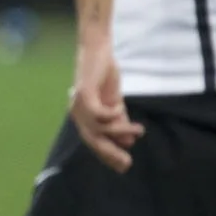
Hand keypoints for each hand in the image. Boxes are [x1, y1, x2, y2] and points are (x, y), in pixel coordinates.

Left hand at [70, 39, 142, 171]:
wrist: (97, 49)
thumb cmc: (104, 73)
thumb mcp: (114, 101)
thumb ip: (119, 120)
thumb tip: (128, 142)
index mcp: (83, 117)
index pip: (94, 142)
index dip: (107, 155)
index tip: (122, 166)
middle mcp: (77, 113)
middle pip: (93, 141)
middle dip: (110, 153)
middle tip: (127, 163)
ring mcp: (78, 104)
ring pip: (98, 128)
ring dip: (119, 131)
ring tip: (138, 131)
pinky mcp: (84, 93)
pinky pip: (97, 113)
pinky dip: (110, 115)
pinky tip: (120, 111)